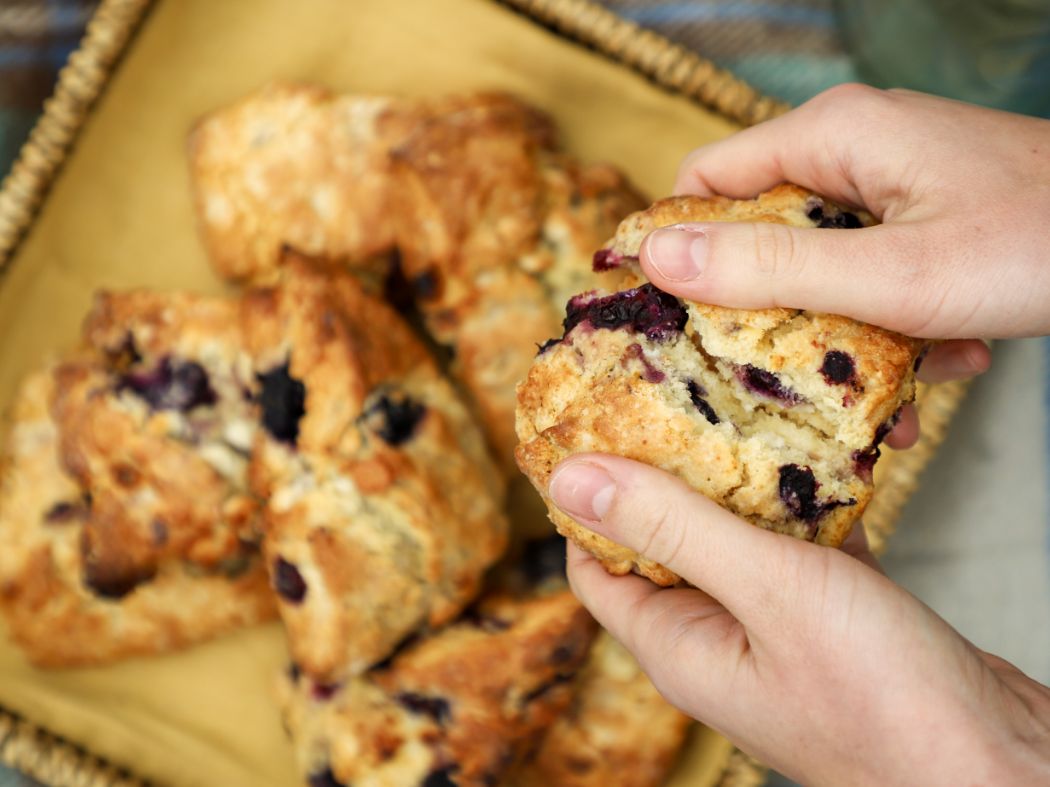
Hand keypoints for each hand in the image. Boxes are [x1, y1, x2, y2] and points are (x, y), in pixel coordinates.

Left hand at [550, 455, 1049, 785]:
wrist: (999, 763)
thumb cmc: (883, 700)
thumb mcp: (766, 591)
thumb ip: (673, 528)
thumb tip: (573, 480)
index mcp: (677, 643)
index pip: (595, 565)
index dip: (586, 500)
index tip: (590, 430)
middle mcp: (716, 636)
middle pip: (664, 540)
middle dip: (666, 473)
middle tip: (671, 399)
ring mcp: (774, 626)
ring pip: (736, 535)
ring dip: (742, 480)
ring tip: (742, 410)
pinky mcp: (831, 615)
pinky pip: (798, 545)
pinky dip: (805, 504)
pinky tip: (821, 458)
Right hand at [640, 86, 1049, 447]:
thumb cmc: (1037, 244)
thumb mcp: (890, 273)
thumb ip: (769, 268)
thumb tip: (658, 259)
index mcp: (832, 135)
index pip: (705, 181)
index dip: (673, 246)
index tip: (660, 318)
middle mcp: (855, 150)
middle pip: (761, 231)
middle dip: (769, 310)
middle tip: (771, 374)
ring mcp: (894, 184)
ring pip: (820, 265)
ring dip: (838, 331)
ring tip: (877, 386)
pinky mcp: (926, 218)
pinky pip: (871, 273)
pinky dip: (890, 323)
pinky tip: (938, 360)